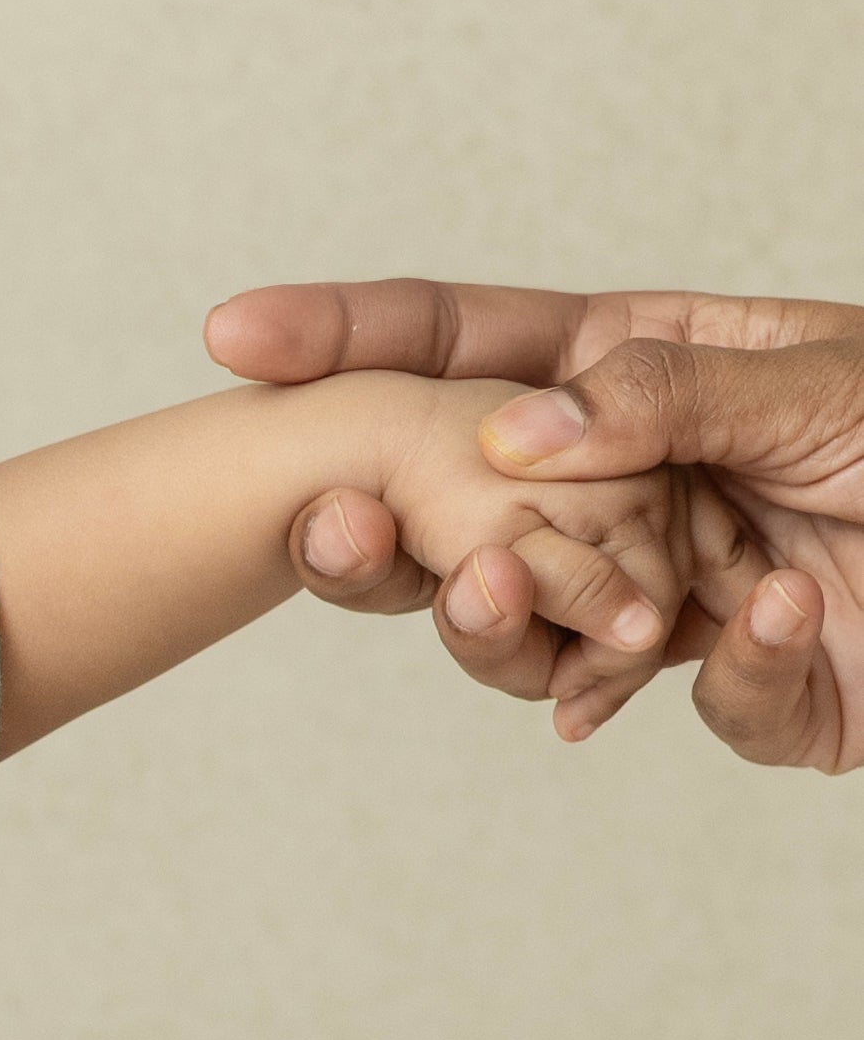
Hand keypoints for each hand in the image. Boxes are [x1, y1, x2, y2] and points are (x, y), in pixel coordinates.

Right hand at [205, 283, 863, 770]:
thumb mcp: (822, 384)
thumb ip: (659, 402)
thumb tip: (508, 429)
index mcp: (645, 371)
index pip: (469, 345)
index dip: (348, 339)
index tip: (233, 342)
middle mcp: (637, 481)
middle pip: (455, 509)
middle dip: (388, 532)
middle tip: (344, 537)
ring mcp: (672, 589)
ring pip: (528, 635)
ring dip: (520, 628)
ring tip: (547, 609)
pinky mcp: (737, 689)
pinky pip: (677, 699)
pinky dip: (725, 673)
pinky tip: (776, 629)